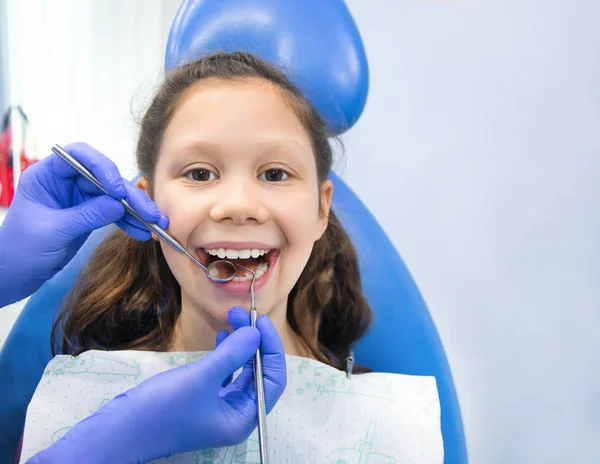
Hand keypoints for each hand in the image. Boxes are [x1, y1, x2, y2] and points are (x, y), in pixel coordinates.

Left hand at [0, 142, 167, 305]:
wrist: (13, 277)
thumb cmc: (19, 251)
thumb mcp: (53, 232)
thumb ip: (86, 216)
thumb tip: (118, 205)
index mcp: (47, 175)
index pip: (78, 156)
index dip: (102, 167)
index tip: (117, 190)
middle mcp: (65, 182)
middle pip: (104, 178)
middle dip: (128, 195)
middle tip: (149, 212)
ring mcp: (78, 199)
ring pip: (113, 197)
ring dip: (135, 210)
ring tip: (155, 223)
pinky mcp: (88, 216)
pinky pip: (113, 214)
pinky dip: (128, 222)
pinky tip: (142, 233)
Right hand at [28, 307, 286, 462]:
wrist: (119, 430)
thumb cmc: (161, 409)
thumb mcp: (200, 378)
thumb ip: (232, 355)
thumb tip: (257, 332)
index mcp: (244, 418)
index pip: (272, 380)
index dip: (271, 349)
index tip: (261, 321)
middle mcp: (236, 415)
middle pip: (258, 373)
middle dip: (253, 341)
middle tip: (242, 313)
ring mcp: (219, 407)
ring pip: (241, 370)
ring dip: (239, 344)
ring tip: (232, 317)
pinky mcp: (203, 399)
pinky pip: (224, 373)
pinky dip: (226, 353)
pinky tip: (221, 336)